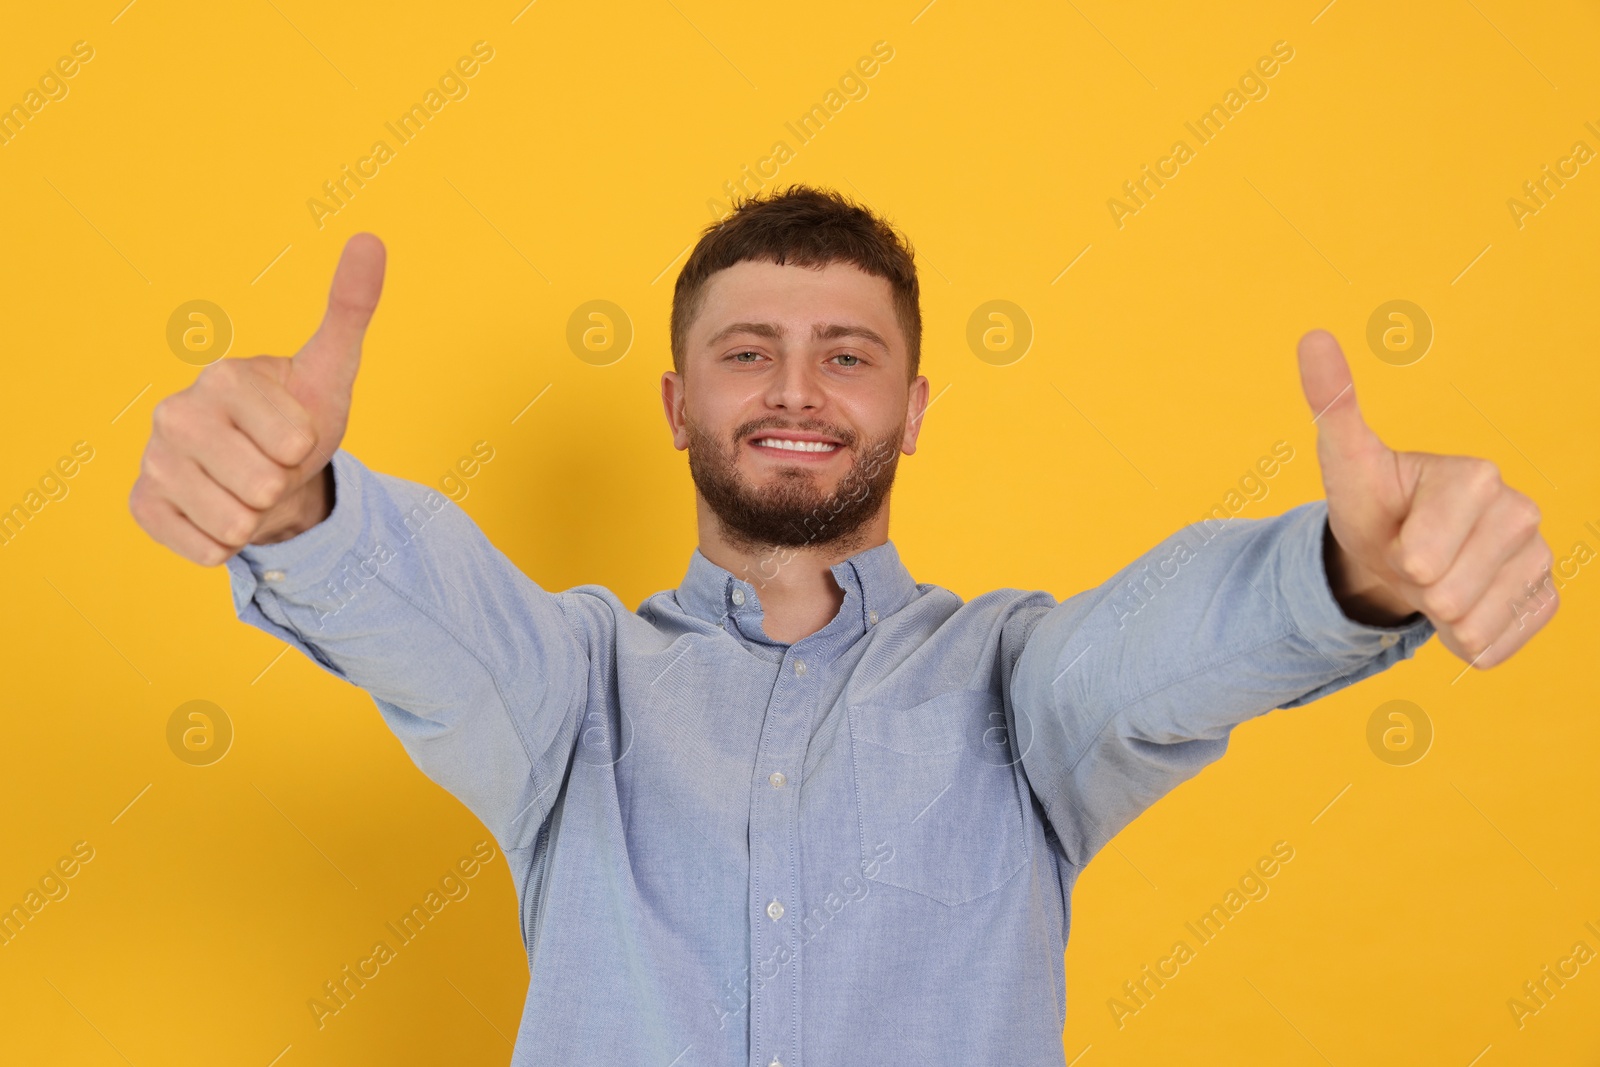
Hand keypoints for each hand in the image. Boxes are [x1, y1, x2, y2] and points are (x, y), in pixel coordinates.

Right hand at [129, 233, 386, 564]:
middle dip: (280, 484)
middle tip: (269, 463)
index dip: (305, 448)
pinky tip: (217, 511)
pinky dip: (223, 543)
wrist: (261, 471)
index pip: (295, 444)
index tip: (290, 432)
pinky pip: (206, 550)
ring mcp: (153, 460)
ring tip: (246, 486)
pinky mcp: (142, 506)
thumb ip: (351, 308)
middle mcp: (173, 412)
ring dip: (254, 516)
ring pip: (236, 523)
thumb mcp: (330, 370)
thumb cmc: (296, 418)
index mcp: (223, 376)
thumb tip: (372, 238)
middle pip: (263, 486)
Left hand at [1296, 329, 1556, 668]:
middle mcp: (1522, 511)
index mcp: (1477, 475)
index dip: (1398, 554)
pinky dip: (1465, 640)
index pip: (1422, 557)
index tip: (1398, 529)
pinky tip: (1460, 604)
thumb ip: (1334, 403)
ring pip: (1471, 625)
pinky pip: (1494, 649)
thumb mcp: (1346, 460)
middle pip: (1447, 594)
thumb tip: (1312, 336)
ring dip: (1438, 615)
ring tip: (1434, 578)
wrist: (1398, 550)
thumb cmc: (1374, 503)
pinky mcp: (1544, 599)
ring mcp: (1540, 557)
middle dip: (1416, 587)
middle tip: (1412, 558)